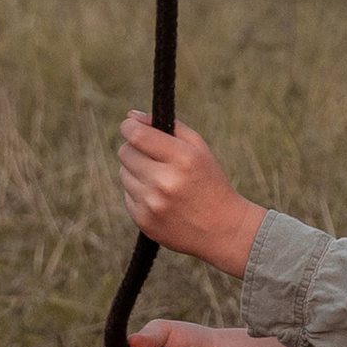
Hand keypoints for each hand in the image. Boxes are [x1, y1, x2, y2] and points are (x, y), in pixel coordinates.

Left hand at [117, 113, 264, 276]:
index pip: (137, 136)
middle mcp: (165, 182)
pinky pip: (127, 195)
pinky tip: (159, 198)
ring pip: (123, 173)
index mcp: (182, 159)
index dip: (129, 126)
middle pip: (125, 152)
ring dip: (135, 171)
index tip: (130, 126)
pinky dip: (138, 192)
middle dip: (133, 148)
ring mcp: (152, 204)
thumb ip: (168, 126)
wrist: (222, 230)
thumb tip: (131, 116)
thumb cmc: (210, 182)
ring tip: (159, 179)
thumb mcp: (199, 149)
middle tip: (150, 154)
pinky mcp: (144, 221)